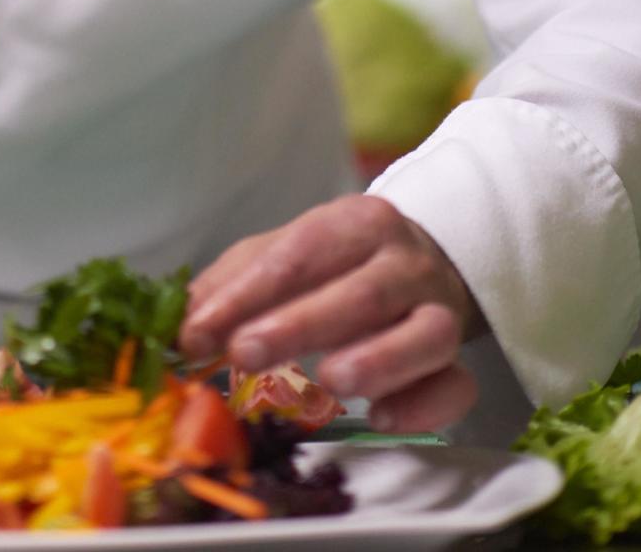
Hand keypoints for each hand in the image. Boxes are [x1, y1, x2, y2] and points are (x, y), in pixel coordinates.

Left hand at [179, 196, 481, 433]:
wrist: (425, 260)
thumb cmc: (337, 263)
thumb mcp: (284, 252)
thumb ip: (234, 283)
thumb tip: (182, 323)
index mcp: (356, 223)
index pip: (301, 251)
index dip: (247, 293)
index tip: (196, 333)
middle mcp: (404, 262)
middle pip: (362, 291)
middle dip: (300, 324)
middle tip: (244, 355)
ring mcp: (439, 310)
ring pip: (425, 334)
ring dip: (378, 359)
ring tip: (328, 380)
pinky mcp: (457, 359)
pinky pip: (456, 384)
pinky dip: (424, 404)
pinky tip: (382, 418)